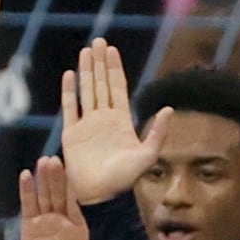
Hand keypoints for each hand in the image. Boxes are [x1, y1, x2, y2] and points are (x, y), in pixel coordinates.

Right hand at [18, 157, 99, 239]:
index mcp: (78, 226)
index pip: (76, 202)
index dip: (74, 187)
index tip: (74, 170)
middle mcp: (63, 219)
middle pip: (59, 194)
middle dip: (57, 177)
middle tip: (55, 160)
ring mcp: (46, 220)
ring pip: (44, 195)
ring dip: (43, 178)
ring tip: (42, 161)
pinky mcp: (31, 225)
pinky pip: (28, 205)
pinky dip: (26, 190)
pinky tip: (24, 175)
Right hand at [59, 38, 169, 204]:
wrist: (103, 197)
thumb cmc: (126, 180)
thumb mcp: (148, 155)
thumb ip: (157, 132)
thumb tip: (170, 109)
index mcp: (121, 122)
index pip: (117, 88)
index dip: (114, 69)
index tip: (112, 50)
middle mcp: (104, 120)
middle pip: (100, 84)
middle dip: (99, 63)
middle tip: (98, 42)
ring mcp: (87, 126)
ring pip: (86, 91)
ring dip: (85, 71)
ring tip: (85, 51)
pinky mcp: (72, 135)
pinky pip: (69, 108)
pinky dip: (69, 91)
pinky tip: (69, 75)